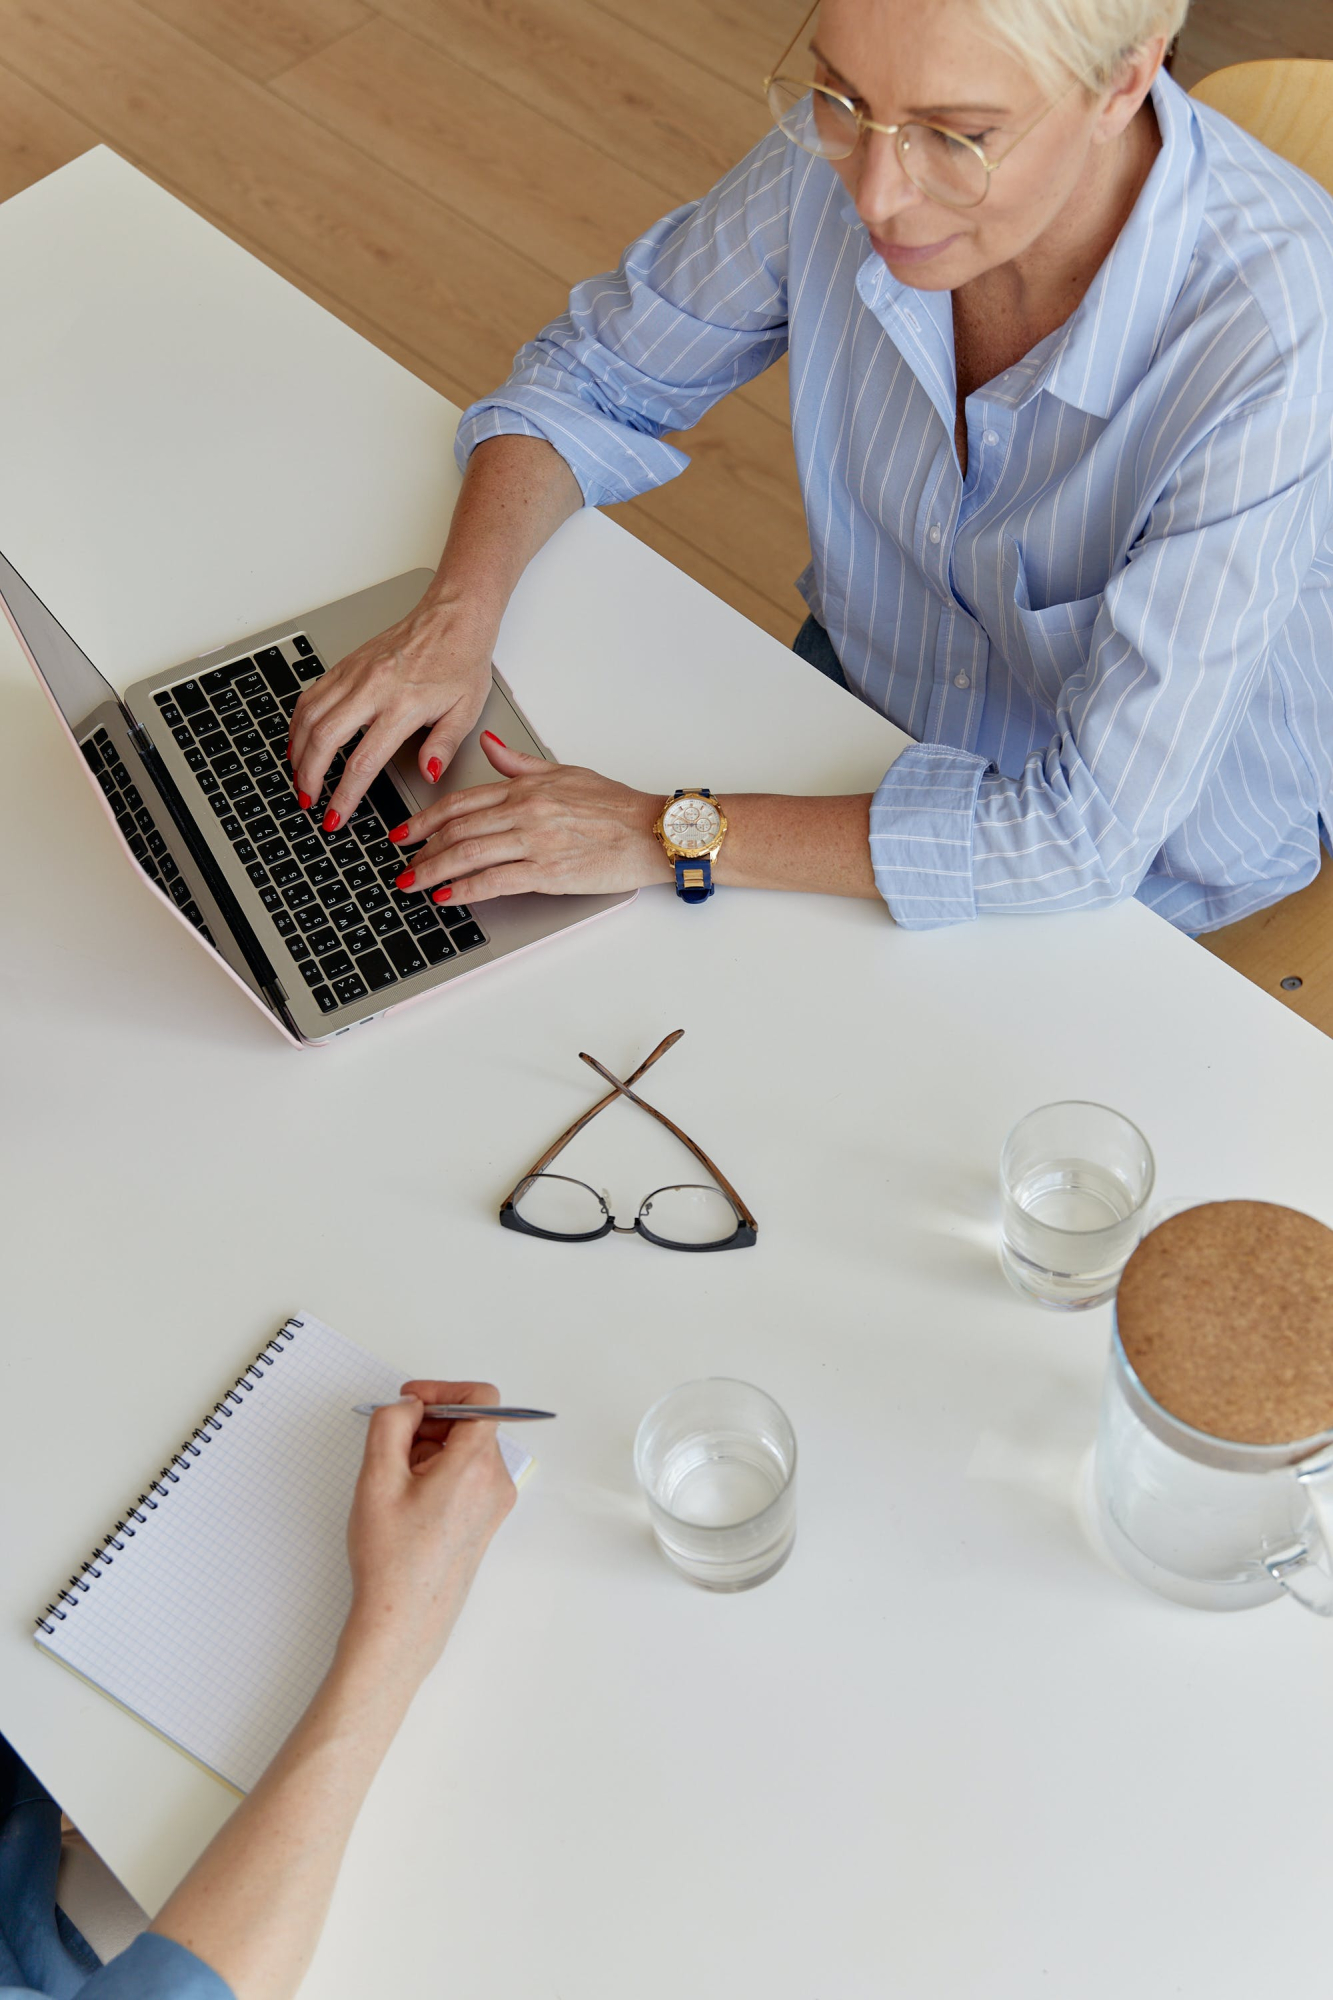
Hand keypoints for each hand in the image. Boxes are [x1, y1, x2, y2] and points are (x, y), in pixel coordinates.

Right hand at [289, 600, 494, 828]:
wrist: (452, 616)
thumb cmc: (461, 660)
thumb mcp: (466, 711)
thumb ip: (443, 746)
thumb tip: (428, 774)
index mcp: (403, 705)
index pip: (364, 761)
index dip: (345, 795)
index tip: (336, 817)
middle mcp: (372, 687)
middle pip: (325, 739)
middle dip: (309, 776)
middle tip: (308, 801)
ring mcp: (355, 673)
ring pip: (309, 715)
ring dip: (298, 750)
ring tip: (299, 776)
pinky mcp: (346, 664)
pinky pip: (311, 695)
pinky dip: (298, 721)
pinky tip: (299, 739)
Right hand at [341, 1380, 516, 1691]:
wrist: (403, 1621)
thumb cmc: (391, 1560)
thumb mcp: (377, 1478)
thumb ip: (391, 1425)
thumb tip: (408, 1406)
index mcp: (475, 1467)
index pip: (481, 1399)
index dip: (444, 1390)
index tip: (412, 1401)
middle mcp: (495, 1483)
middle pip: (471, 1424)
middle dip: (430, 1424)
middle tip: (392, 1445)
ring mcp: (493, 1505)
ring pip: (467, 1451)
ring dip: (432, 1450)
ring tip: (397, 1482)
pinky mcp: (484, 1521)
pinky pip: (467, 1476)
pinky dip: (439, 1472)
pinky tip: (409, 1501)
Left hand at [390, 731, 668, 902]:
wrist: (652, 831)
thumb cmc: (617, 806)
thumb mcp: (565, 771)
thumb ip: (520, 763)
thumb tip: (490, 745)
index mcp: (525, 787)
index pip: (461, 802)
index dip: (424, 818)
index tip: (403, 832)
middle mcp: (524, 811)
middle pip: (456, 830)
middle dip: (420, 848)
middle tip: (400, 863)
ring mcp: (534, 841)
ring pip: (468, 854)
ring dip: (433, 870)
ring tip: (412, 883)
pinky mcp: (548, 871)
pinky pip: (496, 880)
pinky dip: (466, 889)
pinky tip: (448, 897)